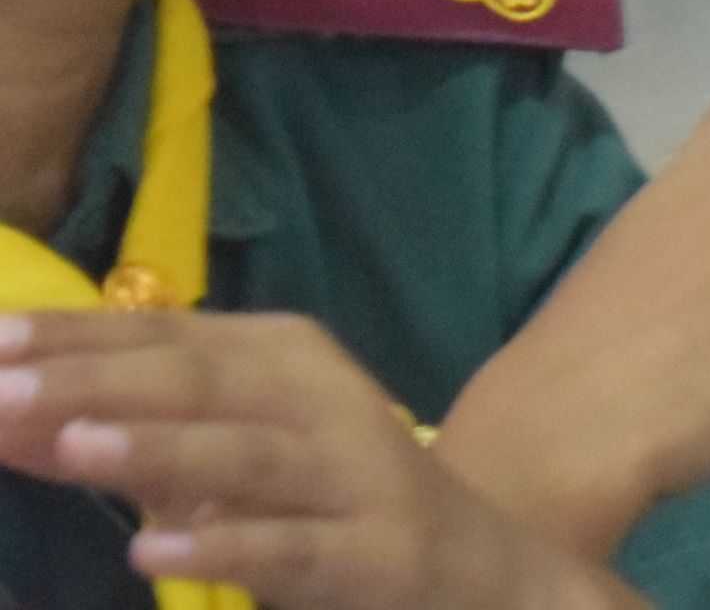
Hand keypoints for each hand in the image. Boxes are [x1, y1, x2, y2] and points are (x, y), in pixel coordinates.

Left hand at [0, 308, 627, 609]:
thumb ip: (122, 437)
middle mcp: (323, 400)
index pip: (166, 336)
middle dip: (96, 387)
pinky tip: (152, 552)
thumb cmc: (321, 498)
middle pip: (201, 384)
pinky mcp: (372, 552)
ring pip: (247, 456)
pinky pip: (289, 548)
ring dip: (158, 449)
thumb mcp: (222, 458)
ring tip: (71, 449)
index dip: (77, 339)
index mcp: (284, 357)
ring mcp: (353, 474)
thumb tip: (5, 414)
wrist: (469, 567)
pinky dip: (222, 547)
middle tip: (1, 392)